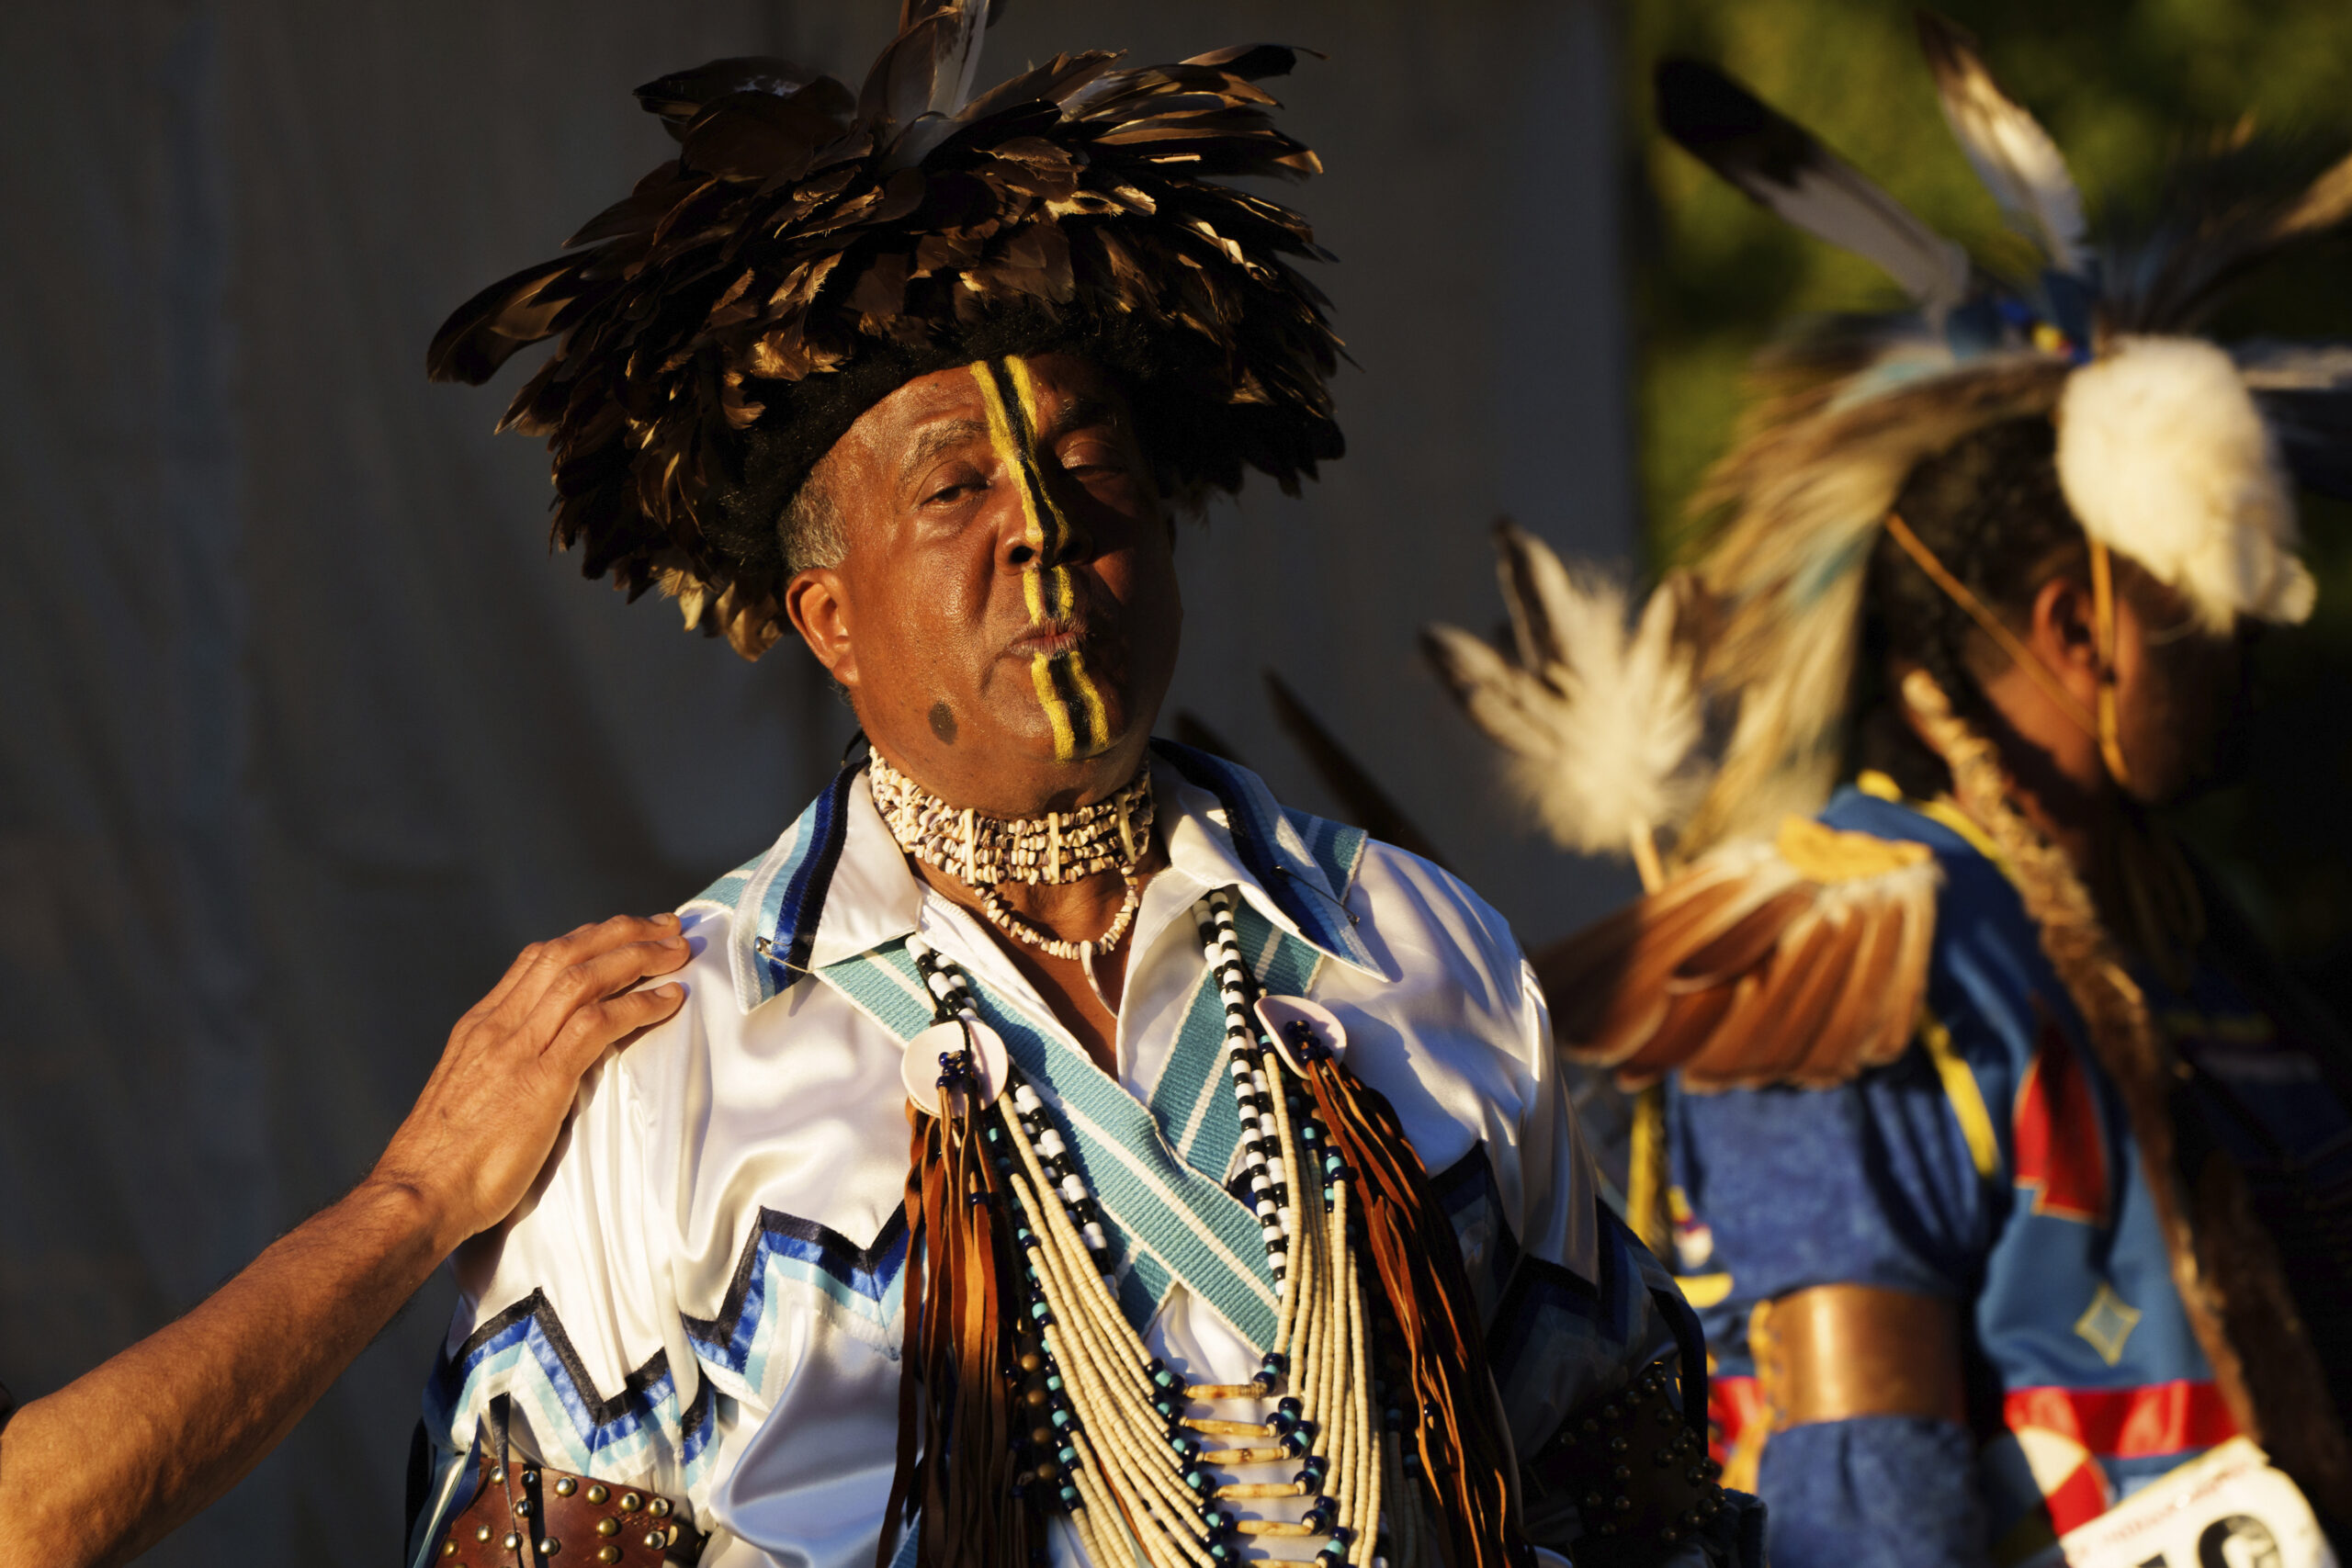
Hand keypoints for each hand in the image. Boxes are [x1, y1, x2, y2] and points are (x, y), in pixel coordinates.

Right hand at [368, 913, 691, 1251]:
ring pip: (585, 977)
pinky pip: (598, 1023)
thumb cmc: (444, 1164)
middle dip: (621, 931)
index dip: (587, 939)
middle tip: (667, 924)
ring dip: (639, 956)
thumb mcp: (469, 1096)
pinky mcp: (540, 1080)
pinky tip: (670, 999)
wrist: (417, 1194)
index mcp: (479, 1026)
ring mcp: (517, 1049)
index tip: (622, 931)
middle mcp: (497, 1025)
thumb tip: (539, 1068)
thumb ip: (502, 1069)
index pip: (536, 960)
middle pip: (566, 953)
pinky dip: (640, 1005)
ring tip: (679, 949)